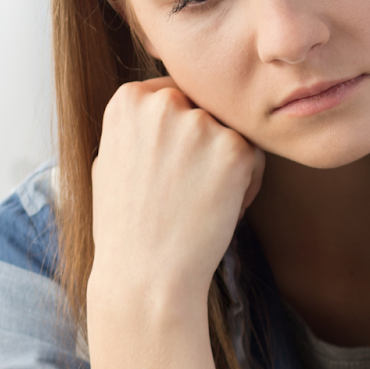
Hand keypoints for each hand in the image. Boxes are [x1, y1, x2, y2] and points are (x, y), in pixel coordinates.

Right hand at [87, 78, 264, 318]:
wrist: (145, 272)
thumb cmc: (127, 224)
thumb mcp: (113, 159)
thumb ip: (139, 126)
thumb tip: (162, 105)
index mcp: (129, 99)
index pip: (176, 96)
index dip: (182, 133)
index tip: (174, 165)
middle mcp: (163, 102)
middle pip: (208, 112)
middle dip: (207, 146)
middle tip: (190, 189)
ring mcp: (200, 123)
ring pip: (234, 133)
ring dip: (229, 164)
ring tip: (202, 201)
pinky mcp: (235, 149)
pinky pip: (256, 158)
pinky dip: (247, 184)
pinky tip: (221, 210)